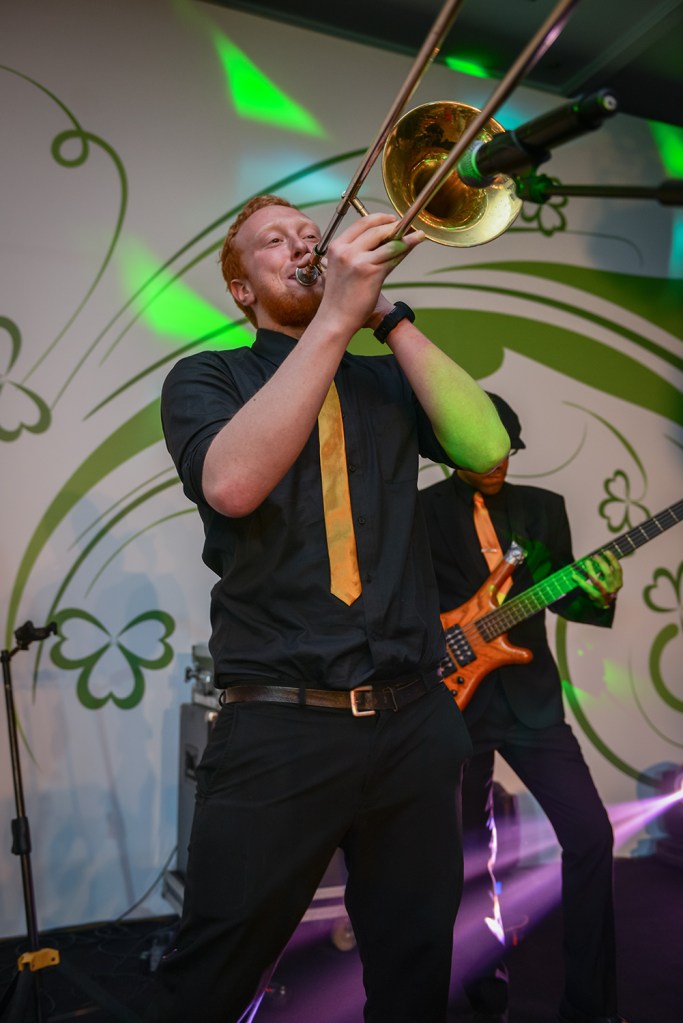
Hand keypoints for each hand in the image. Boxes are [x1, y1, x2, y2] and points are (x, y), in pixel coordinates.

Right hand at [317, 213, 423, 335]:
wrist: (336, 319)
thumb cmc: (340, 299)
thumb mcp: (342, 269)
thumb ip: (356, 253)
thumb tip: (381, 242)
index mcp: (336, 247)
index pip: (361, 223)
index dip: (379, 218)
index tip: (390, 219)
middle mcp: (346, 251)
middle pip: (375, 229)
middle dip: (393, 225)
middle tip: (405, 226)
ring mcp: (358, 261)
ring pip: (387, 242)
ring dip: (405, 237)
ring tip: (416, 235)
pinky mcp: (371, 272)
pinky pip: (393, 257)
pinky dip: (405, 250)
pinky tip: (412, 246)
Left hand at [572, 550, 622, 608]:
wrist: (604, 604)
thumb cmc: (607, 588)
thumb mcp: (612, 580)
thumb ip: (609, 569)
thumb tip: (603, 555)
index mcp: (619, 582)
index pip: (618, 569)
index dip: (613, 560)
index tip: (606, 552)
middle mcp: (613, 588)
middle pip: (608, 573)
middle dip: (601, 563)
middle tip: (595, 556)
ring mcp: (604, 593)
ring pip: (596, 580)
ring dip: (590, 570)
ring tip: (586, 562)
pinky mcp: (595, 597)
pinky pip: (586, 588)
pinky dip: (580, 581)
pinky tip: (574, 576)